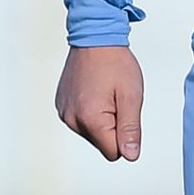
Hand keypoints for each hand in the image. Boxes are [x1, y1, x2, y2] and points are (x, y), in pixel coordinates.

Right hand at [56, 45, 145, 160]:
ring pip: (92, 133)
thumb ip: (130, 129)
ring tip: (107, 94)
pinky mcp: (62, 106)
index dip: (126, 137)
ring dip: (104, 119)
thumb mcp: (131, 97)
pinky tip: (96, 92)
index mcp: (90, 120)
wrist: (94, 39)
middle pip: (102, 143)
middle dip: (114, 127)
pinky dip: (92, 111)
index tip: (127, 114)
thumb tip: (130, 155)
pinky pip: (82, 121)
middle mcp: (71, 120)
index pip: (113, 152)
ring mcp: (64, 113)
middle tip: (117, 101)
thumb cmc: (116, 65)